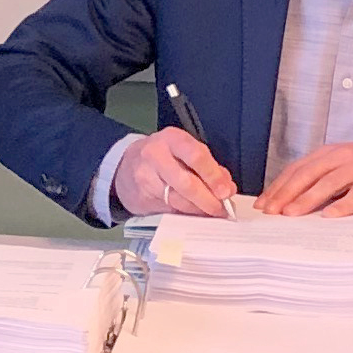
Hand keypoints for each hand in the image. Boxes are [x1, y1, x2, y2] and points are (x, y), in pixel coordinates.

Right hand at [109, 127, 235, 220]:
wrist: (125, 167)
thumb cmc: (162, 157)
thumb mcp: (183, 151)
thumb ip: (208, 166)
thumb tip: (227, 188)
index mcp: (172, 139)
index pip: (196, 156)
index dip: (213, 176)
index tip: (226, 191)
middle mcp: (156, 155)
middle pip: (187, 183)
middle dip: (208, 199)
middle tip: (221, 209)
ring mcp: (146, 178)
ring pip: (178, 200)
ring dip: (199, 210)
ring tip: (212, 212)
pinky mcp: (142, 197)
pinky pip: (169, 209)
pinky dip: (185, 213)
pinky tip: (194, 213)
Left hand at [259, 137, 352, 218]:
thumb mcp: (344, 162)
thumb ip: (322, 174)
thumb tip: (294, 196)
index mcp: (330, 153)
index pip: (297, 169)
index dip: (278, 185)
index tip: (264, 202)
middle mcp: (341, 157)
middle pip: (307, 174)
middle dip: (285, 193)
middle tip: (270, 211)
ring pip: (327, 183)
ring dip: (307, 199)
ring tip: (291, 213)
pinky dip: (342, 205)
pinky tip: (329, 216)